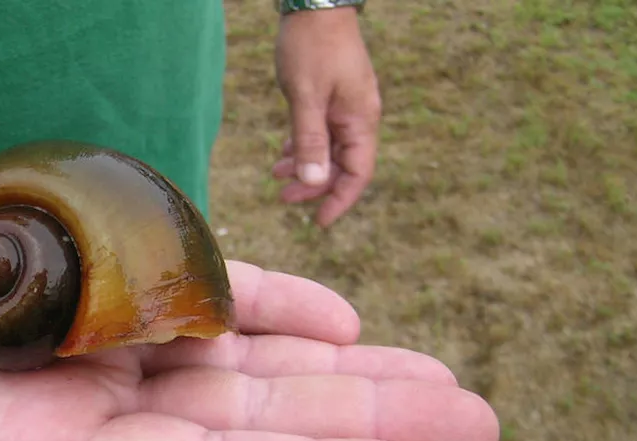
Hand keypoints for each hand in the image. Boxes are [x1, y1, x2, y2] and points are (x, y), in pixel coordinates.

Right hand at [0, 144, 497, 440]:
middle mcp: (65, 416)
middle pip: (239, 432)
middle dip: (359, 429)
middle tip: (479, 424)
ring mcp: (78, 353)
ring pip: (232, 370)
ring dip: (337, 375)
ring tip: (438, 377)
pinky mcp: (75, 284)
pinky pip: (194, 299)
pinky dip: (270, 307)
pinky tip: (340, 315)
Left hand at [273, 7, 381, 225]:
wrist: (316, 4)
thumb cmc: (312, 46)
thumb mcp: (305, 96)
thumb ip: (310, 139)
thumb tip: (313, 180)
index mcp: (359, 120)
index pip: (358, 173)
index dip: (339, 200)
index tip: (319, 222)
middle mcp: (359, 117)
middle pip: (342, 165)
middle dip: (314, 185)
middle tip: (283, 198)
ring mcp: (347, 106)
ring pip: (330, 149)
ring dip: (305, 166)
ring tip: (276, 176)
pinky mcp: (333, 97)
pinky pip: (322, 132)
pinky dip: (304, 146)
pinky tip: (284, 154)